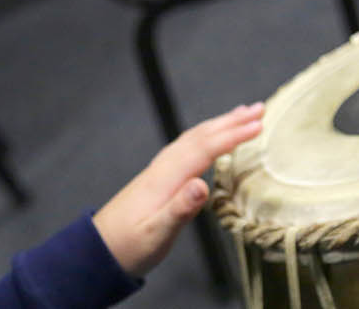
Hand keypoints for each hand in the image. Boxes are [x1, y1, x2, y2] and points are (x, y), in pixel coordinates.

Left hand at [93, 103, 264, 276]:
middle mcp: (162, 168)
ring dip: (219, 125)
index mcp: (165, 179)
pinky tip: (211, 139)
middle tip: (259, 108)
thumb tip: (202, 185)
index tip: (258, 125)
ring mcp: (159, 171)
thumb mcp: (156, 234)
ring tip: (242, 115)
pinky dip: (205, 136)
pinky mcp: (158, 178)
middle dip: (231, 121)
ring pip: (193, 139)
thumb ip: (180, 210)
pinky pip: (187, 147)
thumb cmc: (128, 246)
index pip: (204, 149)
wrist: (99, 251)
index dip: (232, 136)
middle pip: (200, 136)